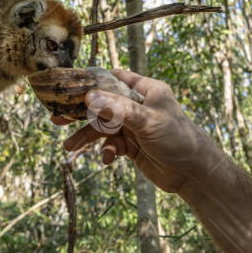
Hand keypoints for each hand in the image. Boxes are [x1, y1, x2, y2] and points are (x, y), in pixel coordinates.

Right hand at [56, 69, 222, 192]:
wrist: (194, 174)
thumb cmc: (179, 139)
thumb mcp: (147, 121)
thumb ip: (118, 110)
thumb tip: (89, 97)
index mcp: (146, 90)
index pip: (114, 78)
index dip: (92, 81)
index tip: (69, 86)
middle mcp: (137, 105)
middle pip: (102, 104)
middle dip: (81, 113)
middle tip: (57, 117)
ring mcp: (133, 125)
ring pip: (102, 127)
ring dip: (87, 137)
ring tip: (69, 147)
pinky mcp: (131, 145)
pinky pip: (111, 144)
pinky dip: (107, 151)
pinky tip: (108, 160)